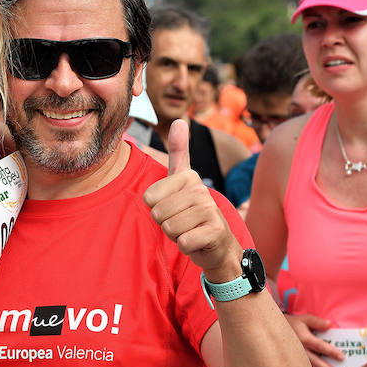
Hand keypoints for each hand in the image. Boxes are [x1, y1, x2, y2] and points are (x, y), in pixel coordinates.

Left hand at [143, 119, 241, 279]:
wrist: (217, 245)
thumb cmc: (193, 213)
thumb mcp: (183, 181)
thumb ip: (179, 151)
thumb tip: (179, 119)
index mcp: (188, 177)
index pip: (149, 197)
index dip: (156, 208)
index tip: (173, 207)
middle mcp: (201, 190)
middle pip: (157, 213)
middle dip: (166, 224)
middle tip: (182, 222)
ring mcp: (210, 210)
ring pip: (169, 228)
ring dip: (176, 235)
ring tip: (190, 230)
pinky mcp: (215, 231)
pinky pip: (183, 242)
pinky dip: (186, 247)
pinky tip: (198, 242)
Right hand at [285, 314, 344, 366]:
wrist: (272, 330)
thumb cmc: (292, 324)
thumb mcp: (303, 319)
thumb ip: (316, 322)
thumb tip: (329, 324)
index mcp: (303, 338)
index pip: (320, 346)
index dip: (331, 352)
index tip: (342, 358)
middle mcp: (299, 350)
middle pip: (315, 361)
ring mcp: (294, 358)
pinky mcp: (291, 363)